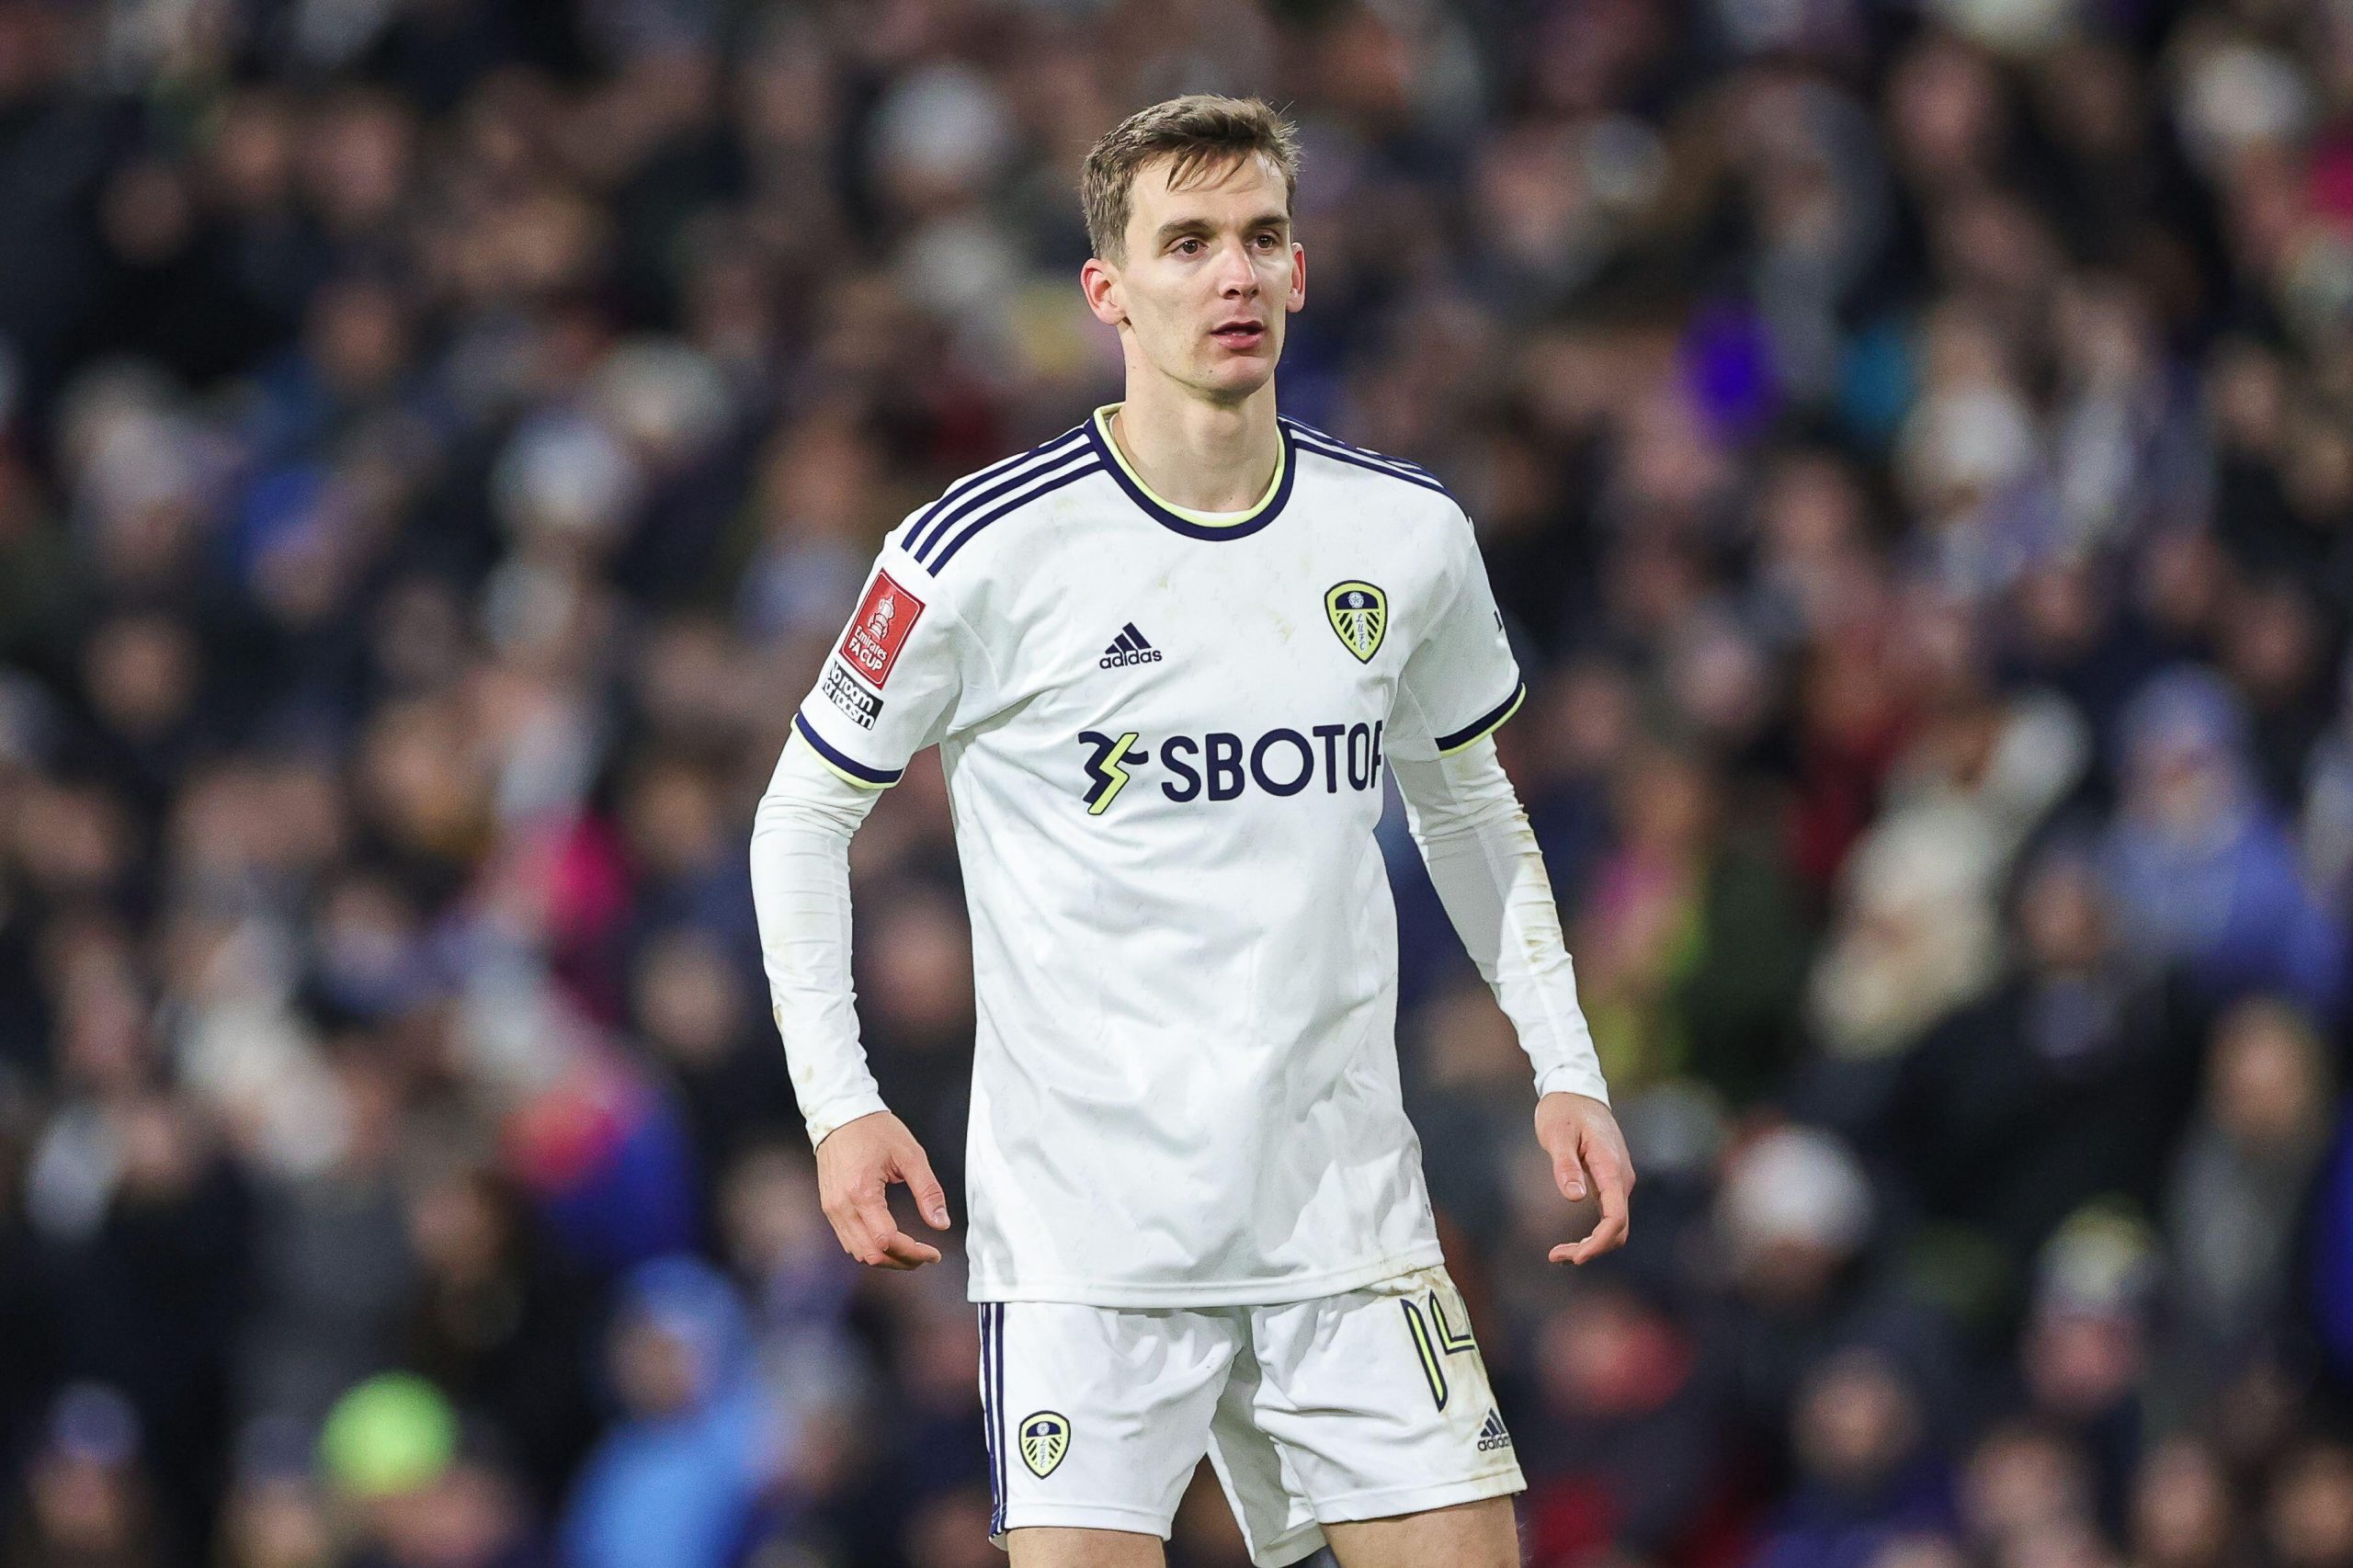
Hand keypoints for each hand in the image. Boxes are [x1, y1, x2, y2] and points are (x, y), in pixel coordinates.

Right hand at [815, 1111, 951, 1268]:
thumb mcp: (911, 1155)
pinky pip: (848, 1240)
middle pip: (871, 1255)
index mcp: (862, 1193)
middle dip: (902, 1262)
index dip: (913, 1253)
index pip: (887, 1241)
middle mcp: (842, 1206)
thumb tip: (941, 1224)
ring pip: (858, 1252)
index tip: (933, 1252)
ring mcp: (832, 1209)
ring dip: (887, 1258)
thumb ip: (928, 1191)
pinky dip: (870, 1248)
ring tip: (911, 1252)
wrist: (840, 1114)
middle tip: (926, 1256)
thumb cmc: (875, 1130)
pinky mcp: (830, 1207)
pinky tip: (889, 1241)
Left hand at [1535, 1092, 1633, 1264]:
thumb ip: (1565, 1165)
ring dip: (1592, 1245)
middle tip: (1556, 1257)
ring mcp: (1618, 1180)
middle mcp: (1621, 1178)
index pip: (1615, 1218)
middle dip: (1592, 1249)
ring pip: (1615, 1226)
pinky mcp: (1610, 1181)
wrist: (1576, 1091)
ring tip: (1558, 1254)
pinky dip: (1594, 1234)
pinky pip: (1609, 1216)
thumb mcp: (1557, 1135)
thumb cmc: (1563, 1111)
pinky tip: (1573, 1242)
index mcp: (1611, 1167)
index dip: (1598, 1242)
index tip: (1576, 1257)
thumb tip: (1575, 1197)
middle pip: (1618, 1229)